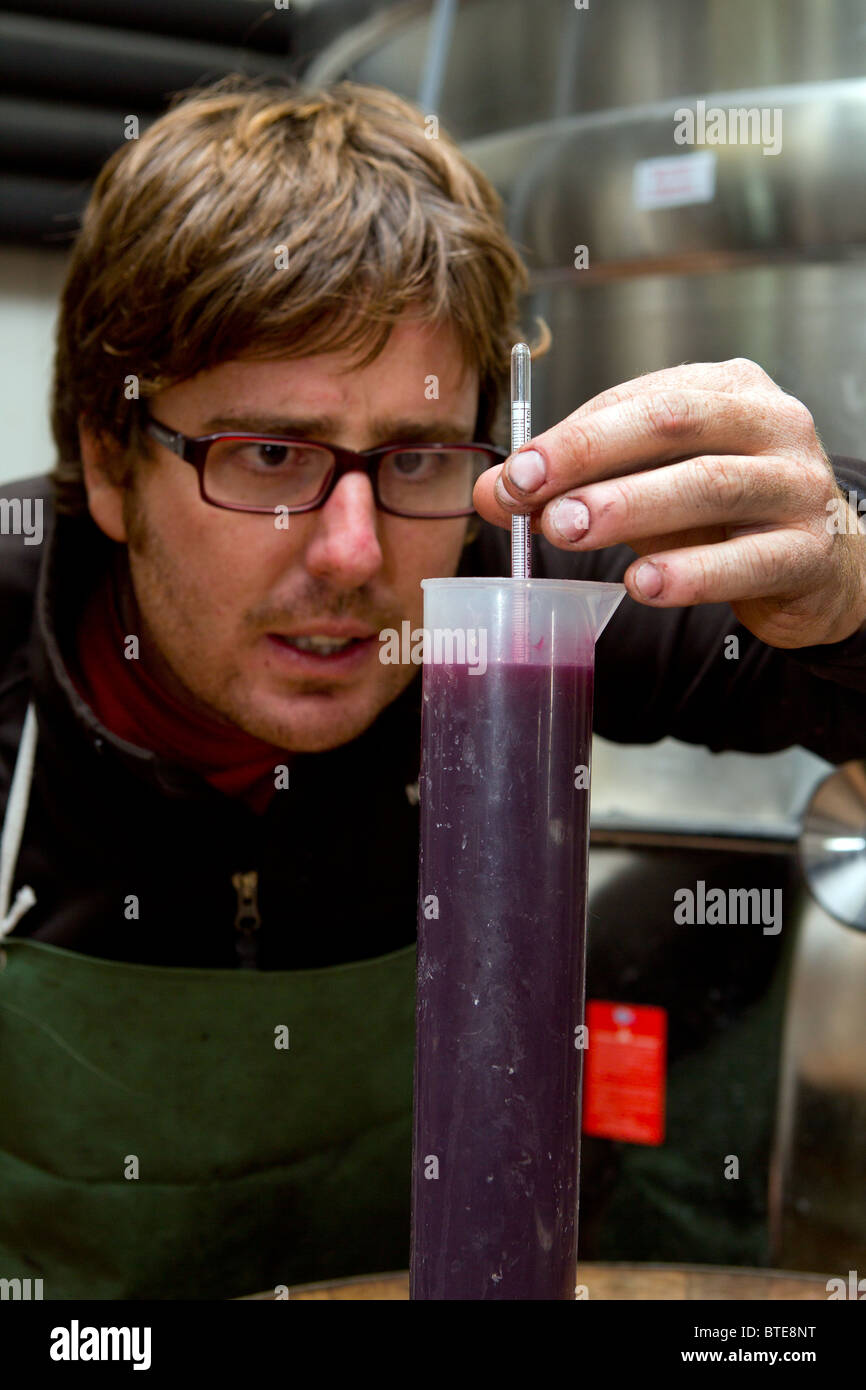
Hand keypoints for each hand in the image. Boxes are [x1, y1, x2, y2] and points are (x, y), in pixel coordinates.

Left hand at [473, 359, 865, 647]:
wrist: (822, 567)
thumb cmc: (726, 517)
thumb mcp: (646, 490)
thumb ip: (575, 486)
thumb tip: (493, 494)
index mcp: (726, 389)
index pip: (637, 399)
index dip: (569, 435)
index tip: (513, 473)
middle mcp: (770, 422)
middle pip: (673, 422)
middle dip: (590, 453)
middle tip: (529, 490)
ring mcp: (796, 485)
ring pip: (711, 484)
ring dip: (630, 507)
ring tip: (568, 531)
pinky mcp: (810, 551)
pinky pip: (748, 560)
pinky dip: (691, 573)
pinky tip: (643, 585)